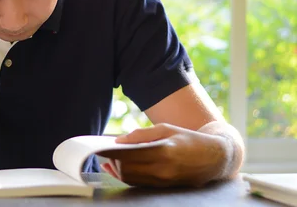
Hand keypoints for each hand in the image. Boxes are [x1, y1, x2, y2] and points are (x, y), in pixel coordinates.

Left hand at [98, 123, 228, 187]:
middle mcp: (163, 170)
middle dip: (113, 162)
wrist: (214, 158)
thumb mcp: (166, 129)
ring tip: (109, 160)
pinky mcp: (163, 187)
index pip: (130, 156)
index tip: (101, 147)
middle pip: (127, 170)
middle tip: (106, 152)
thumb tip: (119, 140)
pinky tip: (118, 168)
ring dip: (117, 170)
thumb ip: (141, 134)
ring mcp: (163, 181)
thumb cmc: (189, 139)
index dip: (113, 153)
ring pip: (131, 179)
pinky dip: (126, 176)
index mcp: (164, 153)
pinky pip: (139, 183)